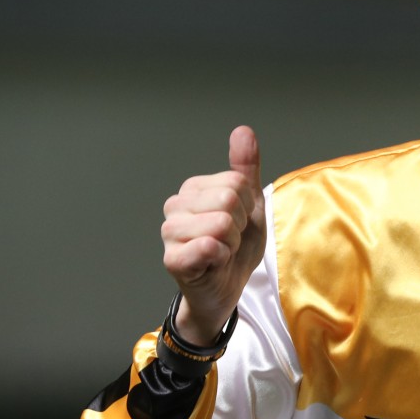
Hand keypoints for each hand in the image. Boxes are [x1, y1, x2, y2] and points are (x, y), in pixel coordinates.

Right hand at [161, 125, 265, 345]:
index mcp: (192, 189)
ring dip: (231, 243)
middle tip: (229, 240)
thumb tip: (243, 131)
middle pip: (228, 199)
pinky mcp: (172, 259)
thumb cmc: (236, 245)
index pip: (237, 182)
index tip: (237, 224)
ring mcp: (170, 232)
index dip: (246, 207)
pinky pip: (208, 246)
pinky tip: (213, 264)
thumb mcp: (249, 203)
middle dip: (239, 225)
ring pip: (220, 223)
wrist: (228, 287)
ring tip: (221, 252)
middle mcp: (175, 205)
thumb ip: (245, 168)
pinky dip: (222, 258)